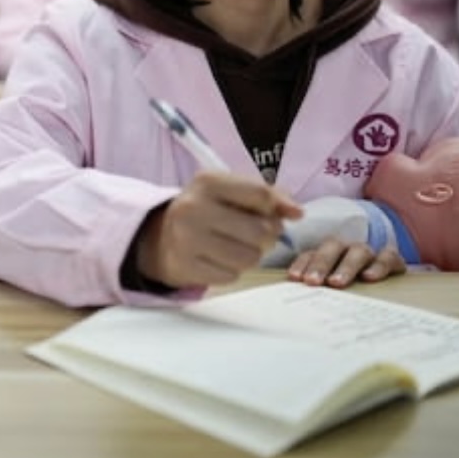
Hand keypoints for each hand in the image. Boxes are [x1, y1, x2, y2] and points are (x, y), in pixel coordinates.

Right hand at [134, 171, 301, 288]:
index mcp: (207, 182)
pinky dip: (232, 270)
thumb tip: (297, 213)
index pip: (260, 195)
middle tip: (256, 235)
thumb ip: (267, 197)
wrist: (161, 237)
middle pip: (260, 230)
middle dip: (268, 237)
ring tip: (237, 247)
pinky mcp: (185, 266)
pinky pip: (232, 275)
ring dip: (252, 256)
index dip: (278, 209)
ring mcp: (186, 239)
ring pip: (250, 257)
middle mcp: (193, 207)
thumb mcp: (231, 192)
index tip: (280, 215)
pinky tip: (219, 260)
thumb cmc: (207, 211)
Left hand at [287, 239, 406, 287]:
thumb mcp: (330, 293)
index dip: (302, 264)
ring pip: (358, 251)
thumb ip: (315, 292)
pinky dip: (379, 265)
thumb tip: (292, 304)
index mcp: (328, 256)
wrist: (389, 297)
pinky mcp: (393, 261)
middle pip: (333, 247)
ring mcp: (370, 254)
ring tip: (336, 283)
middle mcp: (348, 251)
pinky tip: (369, 278)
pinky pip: (388, 257)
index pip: (312, 254)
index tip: (295, 278)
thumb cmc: (350, 295)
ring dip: (346, 266)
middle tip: (312, 281)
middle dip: (321, 263)